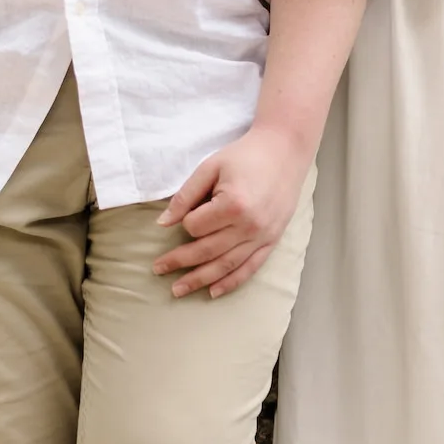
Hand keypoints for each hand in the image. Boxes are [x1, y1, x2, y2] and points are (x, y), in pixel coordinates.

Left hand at [152, 126, 310, 299]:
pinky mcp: (272, 241)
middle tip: (158, 269)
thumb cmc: (245, 156)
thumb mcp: (210, 167)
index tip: (190, 210)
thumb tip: (163, 223)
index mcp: (233, 205)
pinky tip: (213, 292)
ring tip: (178, 290)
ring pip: (225, 266)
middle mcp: (249, 226)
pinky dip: (230, 283)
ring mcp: (263, 236)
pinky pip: (250, 268)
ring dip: (199, 280)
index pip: (195, 227)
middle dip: (179, 262)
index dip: (186, 221)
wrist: (284, 151)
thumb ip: (186, 196)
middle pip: (206, 252)